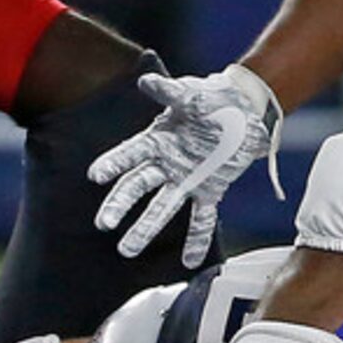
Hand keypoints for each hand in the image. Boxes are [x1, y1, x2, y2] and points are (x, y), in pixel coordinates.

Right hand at [88, 63, 278, 261]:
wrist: (247, 109)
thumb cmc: (215, 98)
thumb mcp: (192, 94)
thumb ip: (170, 93)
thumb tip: (146, 81)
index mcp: (158, 139)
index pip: (129, 154)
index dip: (112, 164)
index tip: (95, 176)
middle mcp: (167, 163)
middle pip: (138, 187)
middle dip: (120, 205)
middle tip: (104, 224)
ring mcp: (187, 179)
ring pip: (162, 208)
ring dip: (145, 228)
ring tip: (127, 250)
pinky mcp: (210, 189)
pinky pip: (201, 218)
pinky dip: (196, 239)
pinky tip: (190, 262)